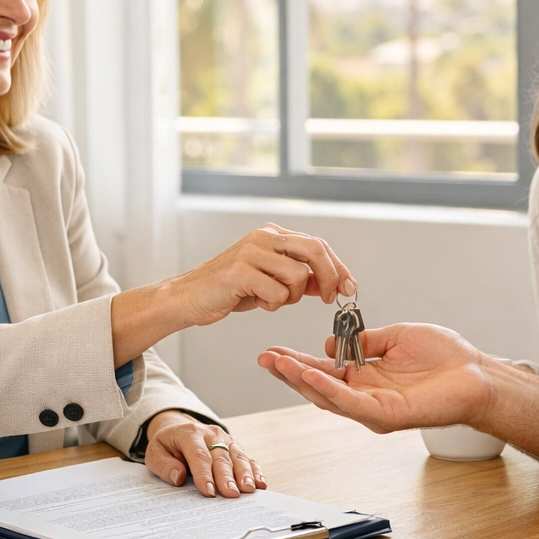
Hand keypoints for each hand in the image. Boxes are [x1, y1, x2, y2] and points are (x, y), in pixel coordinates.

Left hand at [141, 410, 266, 497]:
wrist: (178, 428)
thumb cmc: (167, 445)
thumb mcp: (155, 454)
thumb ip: (164, 465)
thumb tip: (178, 476)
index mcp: (188, 433)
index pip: (198, 455)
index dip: (204, 474)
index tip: (208, 491)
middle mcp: (210, 434)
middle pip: (220, 457)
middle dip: (226, 477)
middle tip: (231, 494)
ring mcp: (225, 439)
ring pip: (237, 456)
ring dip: (244, 474)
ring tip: (249, 489)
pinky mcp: (234, 446)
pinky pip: (246, 458)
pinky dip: (255, 470)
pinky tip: (260, 483)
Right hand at [166, 223, 354, 326]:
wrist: (189, 297)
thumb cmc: (230, 289)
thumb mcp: (270, 280)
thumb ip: (299, 278)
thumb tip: (334, 284)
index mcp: (272, 234)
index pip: (317, 244)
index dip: (338, 267)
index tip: (349, 287)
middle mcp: (263, 237)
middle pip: (314, 250)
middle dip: (329, 277)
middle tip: (329, 298)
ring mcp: (251, 252)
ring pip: (297, 277)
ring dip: (290, 298)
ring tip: (269, 300)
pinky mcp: (239, 271)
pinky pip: (277, 294)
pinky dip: (272, 304)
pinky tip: (254, 302)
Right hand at [257, 323, 494, 433]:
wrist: (476, 374)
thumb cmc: (446, 358)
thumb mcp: (397, 336)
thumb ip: (365, 341)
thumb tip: (332, 344)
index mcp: (366, 378)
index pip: (323, 371)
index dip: (297, 361)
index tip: (273, 350)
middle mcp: (365, 396)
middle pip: (317, 388)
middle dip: (288, 373)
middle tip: (263, 357)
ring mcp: (374, 409)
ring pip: (328, 397)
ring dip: (300, 380)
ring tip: (277, 363)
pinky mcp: (386, 415)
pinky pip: (351, 403)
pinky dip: (328, 389)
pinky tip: (310, 375)